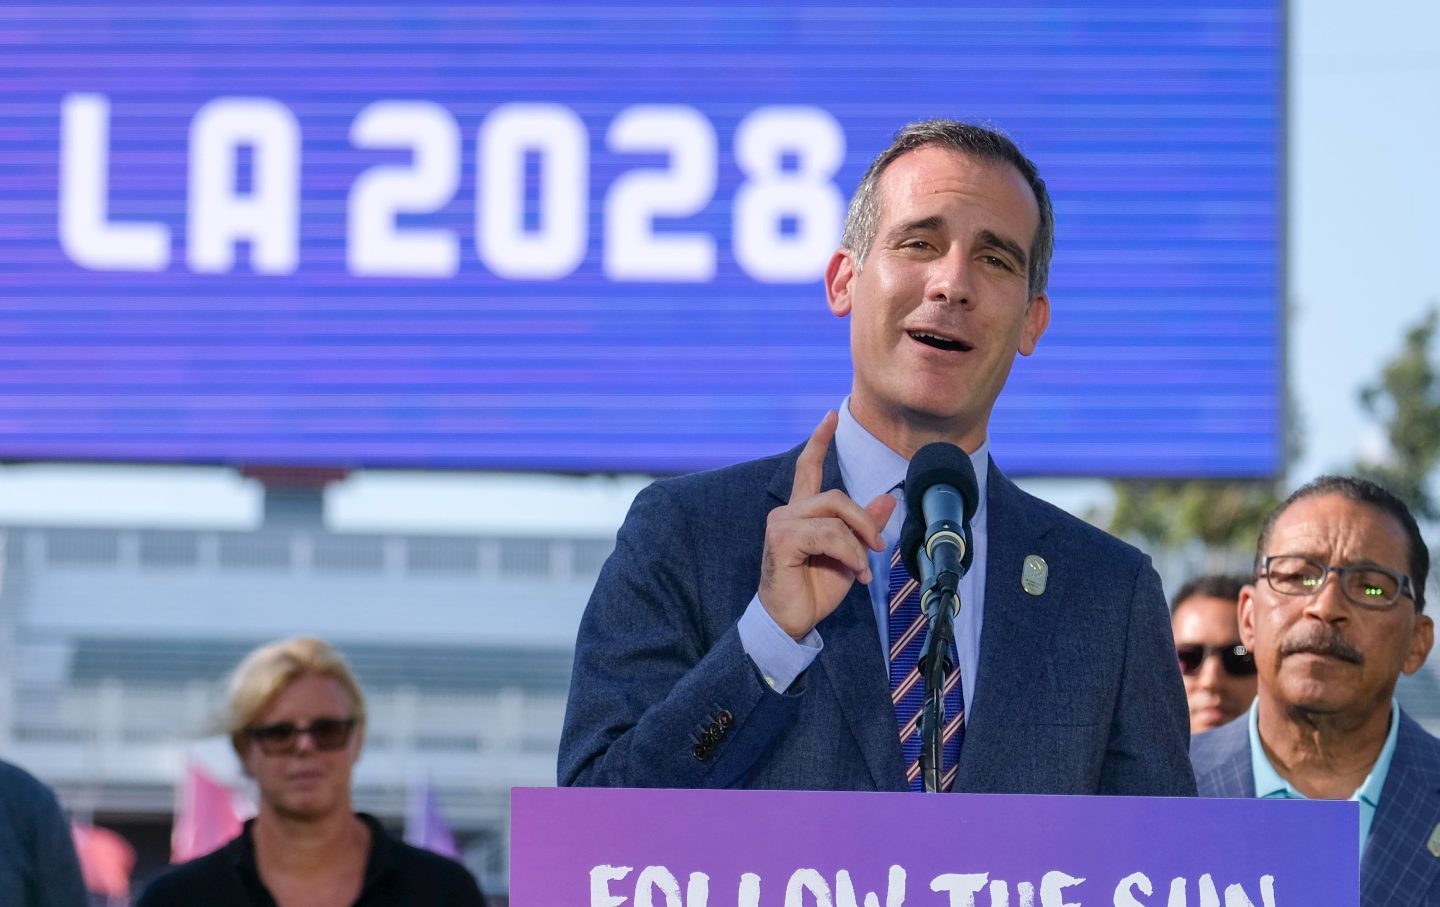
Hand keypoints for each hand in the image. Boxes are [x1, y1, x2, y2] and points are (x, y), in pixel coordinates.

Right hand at [759, 411, 896, 639]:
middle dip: (864, 522)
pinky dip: (848, 553)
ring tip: (863, 569)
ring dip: (857, 544)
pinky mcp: (781, 541)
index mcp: (802, 513)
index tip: (831, 416)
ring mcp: (781, 524)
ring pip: (834, 516)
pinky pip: (827, 535)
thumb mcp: (851, 555)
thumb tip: (888, 500)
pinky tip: (854, 572)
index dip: (820, 441)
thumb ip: (865, 527)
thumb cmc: (815, 589)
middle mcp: (788, 512)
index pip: (808, 468)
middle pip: (836, 496)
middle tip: (878, 549)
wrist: (792, 621)